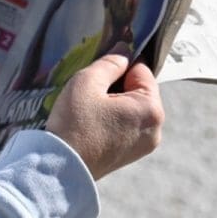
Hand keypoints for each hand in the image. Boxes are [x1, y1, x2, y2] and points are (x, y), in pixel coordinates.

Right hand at [45, 54, 164, 180]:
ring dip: (115, 102)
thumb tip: (125, 50)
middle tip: (91, 89)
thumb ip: (110, 62)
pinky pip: (127, 125)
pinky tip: (93, 121)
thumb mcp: (87, 81)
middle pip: (139, 90)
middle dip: (118, 84)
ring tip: (90, 106)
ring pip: (133, 107)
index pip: (141, 70)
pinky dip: (113, 118)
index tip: (100, 68)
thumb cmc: (74, 122)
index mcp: (151, 109)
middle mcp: (155, 128)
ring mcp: (145, 144)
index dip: (120, 64)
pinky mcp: (132, 154)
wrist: (61, 167)